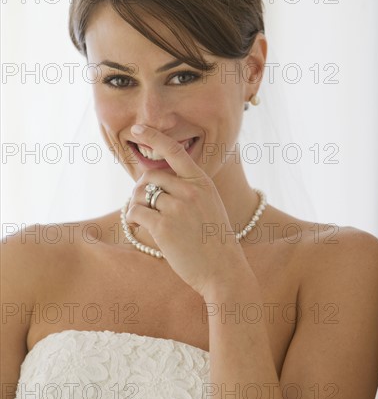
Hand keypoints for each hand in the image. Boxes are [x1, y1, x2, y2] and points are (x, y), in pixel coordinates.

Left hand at [125, 125, 248, 295]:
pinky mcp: (163, 227)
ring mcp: (177, 208)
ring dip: (135, 205)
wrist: (224, 270)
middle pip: (150, 177)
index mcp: (202, 182)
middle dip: (140, 188)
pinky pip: (136, 212)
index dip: (153, 136)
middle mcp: (190, 190)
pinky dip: (132, 218)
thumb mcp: (210, 205)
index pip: (174, 151)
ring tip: (140, 217)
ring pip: (140, 195)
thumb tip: (156, 182)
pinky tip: (137, 226)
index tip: (137, 128)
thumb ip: (189, 189)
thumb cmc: (214, 240)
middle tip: (141, 203)